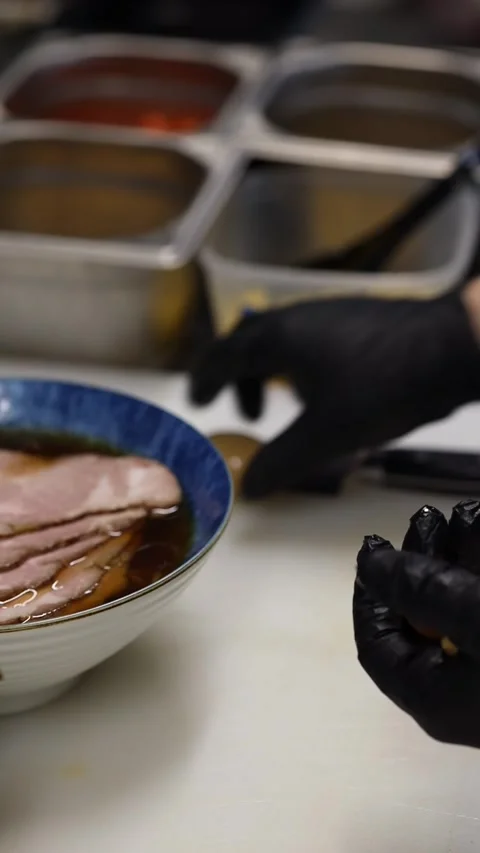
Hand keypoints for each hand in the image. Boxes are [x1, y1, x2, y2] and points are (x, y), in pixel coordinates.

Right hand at [190, 287, 479, 497]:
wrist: (453, 347)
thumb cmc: (383, 386)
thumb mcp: (327, 434)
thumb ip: (283, 462)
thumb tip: (249, 488)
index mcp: (280, 338)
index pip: (225, 354)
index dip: (206, 379)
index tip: (197, 400)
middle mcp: (299, 318)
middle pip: (252, 341)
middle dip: (241, 377)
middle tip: (245, 414)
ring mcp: (331, 315)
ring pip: (285, 340)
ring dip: (274, 374)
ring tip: (288, 411)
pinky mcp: (358, 322)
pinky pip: (311, 341)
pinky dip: (302, 368)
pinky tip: (328, 397)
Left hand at [354, 502, 479, 748]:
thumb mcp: (473, 615)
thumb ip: (419, 587)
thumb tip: (370, 561)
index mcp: (429, 694)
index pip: (375, 642)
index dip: (370, 591)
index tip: (376, 548)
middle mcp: (455, 692)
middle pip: (418, 619)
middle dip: (422, 561)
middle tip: (429, 519)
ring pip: (455, 608)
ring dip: (457, 560)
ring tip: (465, 518)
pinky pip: (477, 610)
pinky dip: (477, 574)